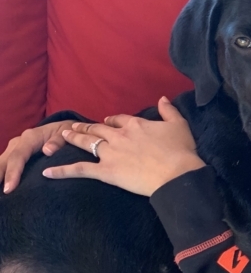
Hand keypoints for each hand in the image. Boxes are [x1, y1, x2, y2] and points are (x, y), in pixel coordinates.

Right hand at [1, 119, 77, 193]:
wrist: (66, 129)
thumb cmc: (66, 133)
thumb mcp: (66, 134)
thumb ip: (58, 141)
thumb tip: (47, 151)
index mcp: (30, 137)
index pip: (18, 156)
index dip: (12, 172)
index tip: (9, 189)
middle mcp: (19, 142)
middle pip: (4, 161)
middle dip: (0, 177)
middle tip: (0, 196)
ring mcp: (15, 148)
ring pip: (2, 163)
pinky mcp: (15, 155)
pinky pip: (5, 165)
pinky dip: (2, 175)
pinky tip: (1, 187)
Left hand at [42, 97, 205, 196]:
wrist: (177, 174)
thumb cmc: (181, 151)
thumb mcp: (179, 125)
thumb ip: (169, 111)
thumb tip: (162, 98)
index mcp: (135, 125)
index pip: (118, 119)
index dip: (111, 120)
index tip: (107, 122)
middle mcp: (119, 135)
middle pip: (97, 129)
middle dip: (85, 128)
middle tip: (74, 127)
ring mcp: (110, 153)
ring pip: (86, 143)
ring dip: (73, 139)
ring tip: (63, 136)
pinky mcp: (105, 171)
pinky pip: (80, 169)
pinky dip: (62, 171)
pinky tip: (47, 172)